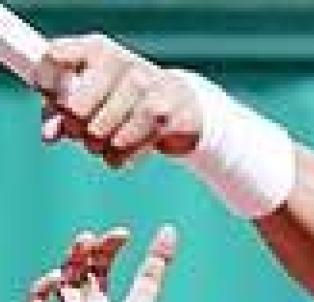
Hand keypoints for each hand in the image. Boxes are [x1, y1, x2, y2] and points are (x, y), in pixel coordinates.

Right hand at [25, 225, 181, 301]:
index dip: (158, 255)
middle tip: (118, 235)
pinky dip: (40, 289)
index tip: (170, 231)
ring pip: (72, 279)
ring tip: (86, 241)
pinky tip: (56, 280)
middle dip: (109, 248)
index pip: (147, 279)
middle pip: (104, 270)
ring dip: (76, 256)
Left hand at [35, 34, 201, 166]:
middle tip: (82, 133)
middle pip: (75, 106)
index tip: (55, 104)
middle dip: (74, 128)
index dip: (47, 85)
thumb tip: (49, 135)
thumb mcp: (92, 93)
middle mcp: (124, 63)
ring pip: (101, 132)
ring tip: (102, 145)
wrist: (183, 103)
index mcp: (99, 49)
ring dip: (97, 146)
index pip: (56, 56)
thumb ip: (62, 110)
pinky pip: (126, 147)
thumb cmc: (126, 98)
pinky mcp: (166, 116)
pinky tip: (120, 155)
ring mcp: (148, 89)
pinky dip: (118, 157)